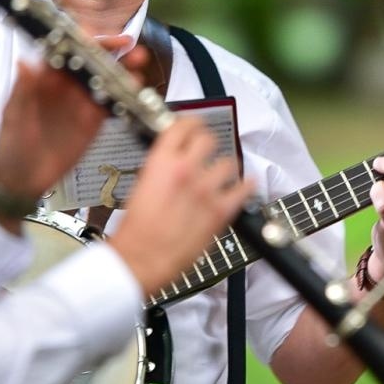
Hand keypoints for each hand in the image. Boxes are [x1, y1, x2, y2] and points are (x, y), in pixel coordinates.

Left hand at [0, 46, 150, 229]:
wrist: (21, 179)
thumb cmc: (11, 143)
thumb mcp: (13, 116)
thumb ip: (22, 90)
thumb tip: (24, 63)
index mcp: (45, 77)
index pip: (67, 51)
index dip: (84, 41)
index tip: (98, 37)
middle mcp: (66, 85)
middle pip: (92, 62)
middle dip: (112, 53)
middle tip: (130, 47)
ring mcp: (81, 103)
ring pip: (105, 81)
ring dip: (123, 73)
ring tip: (139, 69)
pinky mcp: (93, 123)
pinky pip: (111, 106)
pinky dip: (124, 98)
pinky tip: (135, 93)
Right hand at [108, 116, 253, 295]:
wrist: (141, 259)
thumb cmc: (136, 231)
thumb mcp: (140, 186)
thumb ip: (161, 169)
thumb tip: (172, 161)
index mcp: (161, 162)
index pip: (182, 126)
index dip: (190, 124)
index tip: (194, 127)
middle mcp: (185, 171)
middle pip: (209, 139)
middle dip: (208, 144)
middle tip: (207, 152)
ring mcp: (206, 190)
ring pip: (229, 163)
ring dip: (225, 168)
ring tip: (221, 175)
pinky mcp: (221, 211)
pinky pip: (244, 189)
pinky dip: (247, 186)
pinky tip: (244, 186)